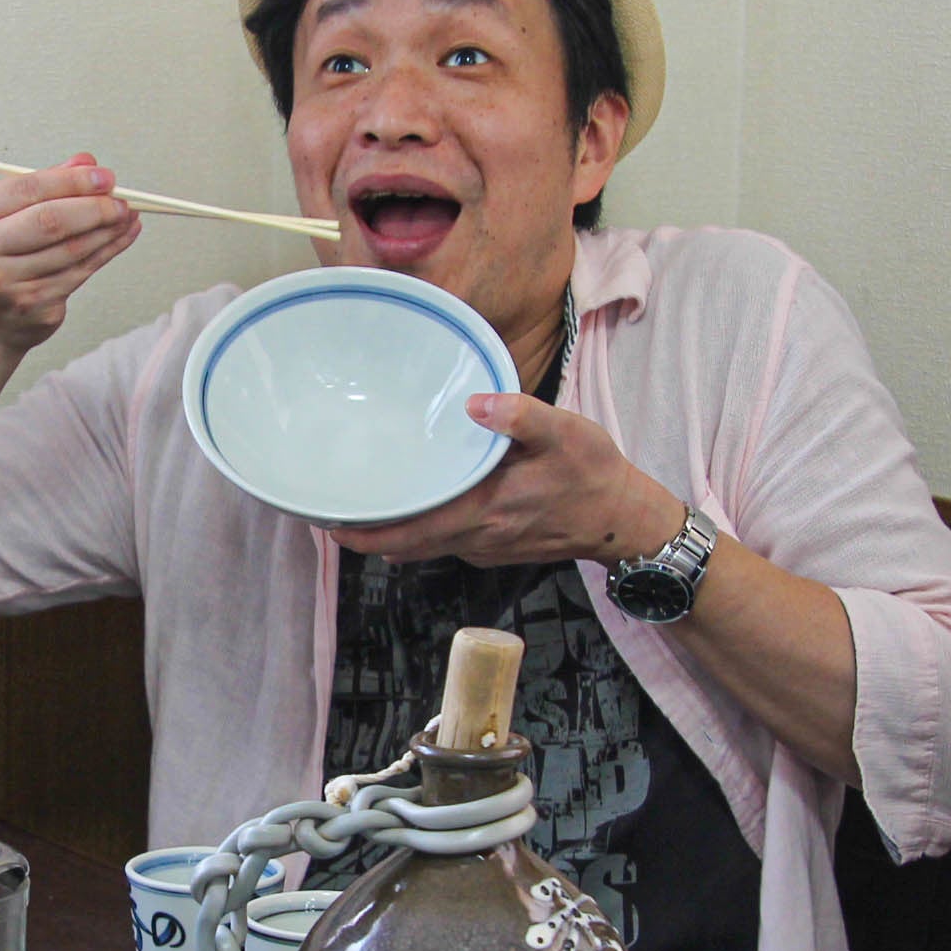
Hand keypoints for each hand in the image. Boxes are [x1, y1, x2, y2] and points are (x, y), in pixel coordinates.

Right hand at [0, 155, 137, 352]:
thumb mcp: (1, 217)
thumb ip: (42, 187)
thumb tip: (87, 163)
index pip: (26, 189)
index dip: (71, 181)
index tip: (103, 177)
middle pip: (49, 221)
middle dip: (93, 207)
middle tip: (120, 199)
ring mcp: (5, 285)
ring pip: (70, 250)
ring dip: (106, 230)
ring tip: (126, 215)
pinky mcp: (32, 307)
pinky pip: (78, 273)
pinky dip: (105, 252)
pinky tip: (120, 237)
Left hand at [329, 395, 684, 569]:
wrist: (624, 521)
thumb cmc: (595, 474)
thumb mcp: (567, 433)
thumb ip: (521, 416)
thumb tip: (476, 403)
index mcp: (484, 510)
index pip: (407, 533)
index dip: (364, 533)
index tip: (327, 519)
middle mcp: (476, 537)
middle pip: (403, 547)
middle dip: (363, 535)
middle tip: (326, 513)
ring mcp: (484, 547)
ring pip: (422, 548)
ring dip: (390, 535)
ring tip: (360, 508)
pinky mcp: (494, 548)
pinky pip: (444, 544)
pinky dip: (420, 532)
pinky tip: (414, 507)